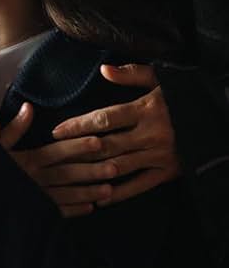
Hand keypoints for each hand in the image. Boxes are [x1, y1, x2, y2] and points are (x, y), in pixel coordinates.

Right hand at [3, 101, 118, 216]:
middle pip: (68, 173)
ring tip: (110, 189)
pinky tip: (90, 208)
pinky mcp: (33, 212)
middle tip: (116, 167)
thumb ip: (14, 127)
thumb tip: (28, 107)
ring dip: (88, 192)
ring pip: (66, 194)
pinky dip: (73, 210)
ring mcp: (35, 196)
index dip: (78, 146)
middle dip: (92, 171)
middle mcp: (34, 178)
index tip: (98, 141)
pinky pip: (56, 212)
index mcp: (28, 159)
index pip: (58, 151)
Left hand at [50, 64, 180, 204]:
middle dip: (78, 150)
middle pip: (107, 144)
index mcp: (146, 109)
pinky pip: (140, 185)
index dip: (79, 125)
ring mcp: (159, 155)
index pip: (105, 118)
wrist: (216, 118)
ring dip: (93, 172)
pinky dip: (119, 193)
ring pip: (119, 166)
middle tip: (55, 155)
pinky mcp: (168, 172)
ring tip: (70, 176)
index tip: (57, 131)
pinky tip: (101, 198)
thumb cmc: (184, 96)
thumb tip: (104, 69)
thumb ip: (132, 75)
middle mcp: (151, 134)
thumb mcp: (162, 79)